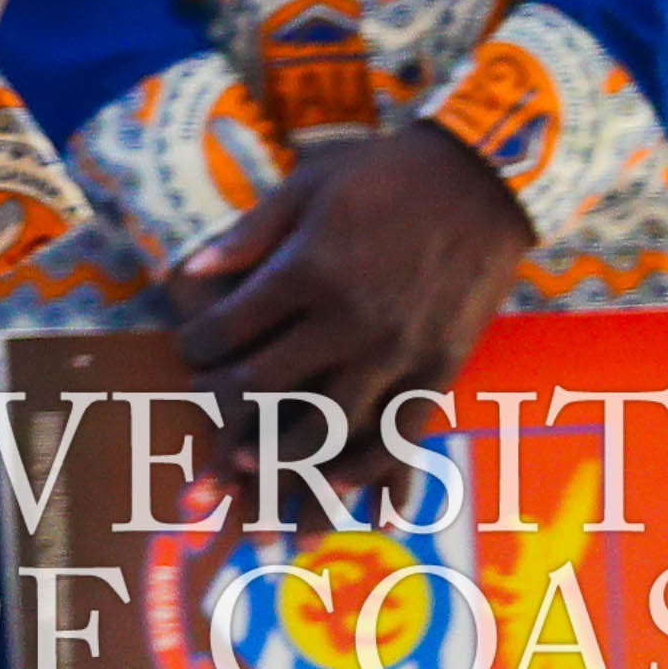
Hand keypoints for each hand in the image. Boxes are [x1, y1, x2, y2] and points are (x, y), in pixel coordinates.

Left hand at [162, 122, 535, 442]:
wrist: (481, 183)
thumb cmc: (383, 175)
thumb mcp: (306, 186)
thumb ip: (248, 235)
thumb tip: (188, 273)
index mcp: (307, 272)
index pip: (230, 329)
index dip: (197, 348)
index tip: (186, 351)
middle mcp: (349, 321)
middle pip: (268, 384)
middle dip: (225, 402)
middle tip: (205, 404)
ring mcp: (399, 351)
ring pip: (330, 425)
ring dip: (285, 455)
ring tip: (252, 467)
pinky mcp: (441, 368)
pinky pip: (401, 434)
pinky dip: (370, 471)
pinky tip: (344, 492)